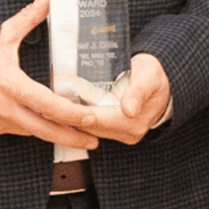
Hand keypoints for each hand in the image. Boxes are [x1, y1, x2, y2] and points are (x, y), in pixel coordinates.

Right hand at [0, 0, 100, 149]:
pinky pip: (18, 130)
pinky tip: (47, 126)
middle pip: (46, 131)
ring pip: (33, 133)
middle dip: (73, 137)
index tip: (91, 118)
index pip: (49, 105)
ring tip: (77, 135)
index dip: (72, 115)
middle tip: (95, 140)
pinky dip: (34, 129)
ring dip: (55, 135)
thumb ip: (26, 20)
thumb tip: (46, 0)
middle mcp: (5, 109)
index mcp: (11, 86)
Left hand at [57, 53, 173, 144]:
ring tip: (53, 100)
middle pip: (88, 125)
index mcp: (133, 123)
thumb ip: (138, 92)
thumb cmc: (155, 76)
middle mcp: (127, 132)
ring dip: (71, 114)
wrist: (162, 82)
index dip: (74, 112)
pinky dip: (80, 113)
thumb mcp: (148, 77)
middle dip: (68, 113)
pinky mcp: (115, 130)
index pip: (95, 120)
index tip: (55, 103)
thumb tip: (128, 110)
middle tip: (46, 100)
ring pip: (88, 126)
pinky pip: (92, 124)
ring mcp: (121, 133)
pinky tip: (67, 103)